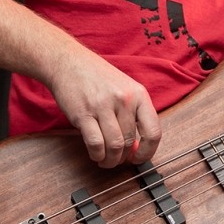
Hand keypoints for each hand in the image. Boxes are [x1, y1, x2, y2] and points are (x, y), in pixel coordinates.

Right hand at [47, 53, 161, 167]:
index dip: (148, 151)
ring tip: (105, 160)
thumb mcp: (125, 89)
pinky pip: (96, 144)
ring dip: (110, 160)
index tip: (139, 159)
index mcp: (139, 94)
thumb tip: (138, 147)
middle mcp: (125, 100)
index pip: (154, 131)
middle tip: (116, 160)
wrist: (69, 63)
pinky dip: (97, 154)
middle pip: (130, 141)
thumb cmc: (98, 78)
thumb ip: (133, 115)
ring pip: (115, 146)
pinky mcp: (84, 114)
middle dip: (123, 157)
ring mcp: (104, 106)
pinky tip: (95, 154)